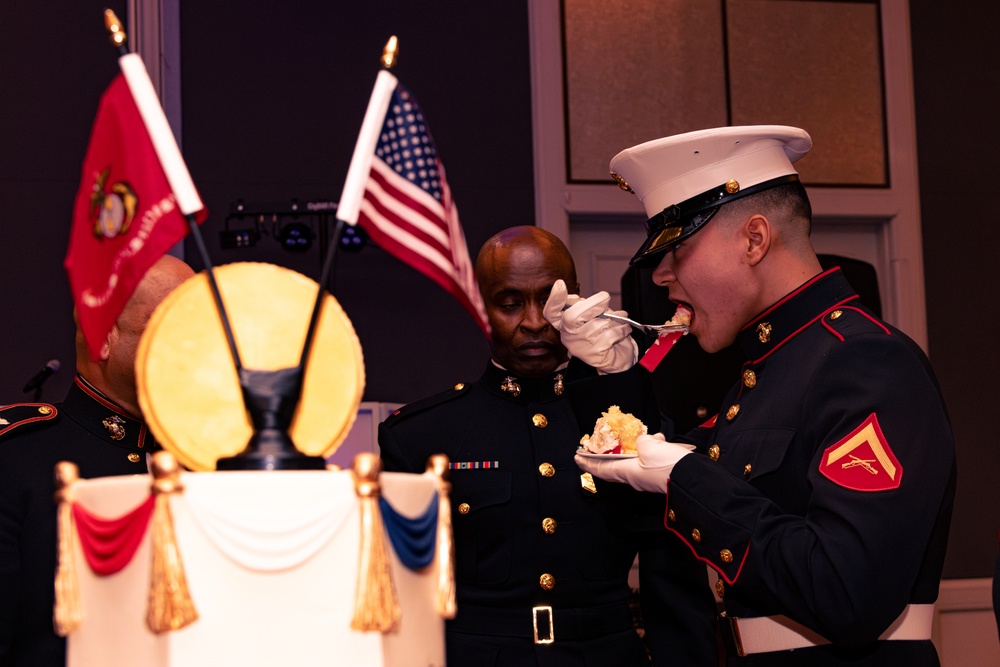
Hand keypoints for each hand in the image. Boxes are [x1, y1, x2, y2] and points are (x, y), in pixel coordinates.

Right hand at [543, 280, 637, 372]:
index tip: (560, 285)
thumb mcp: (593, 314)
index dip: (554, 299)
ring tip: (620, 320)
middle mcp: (568, 336)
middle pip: (572, 316)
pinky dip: (621, 329)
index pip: (551, 312)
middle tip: (605, 297)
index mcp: (564, 323)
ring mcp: (580, 346)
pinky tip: (624, 330)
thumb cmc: (604, 332)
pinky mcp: (594, 354)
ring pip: (596, 325)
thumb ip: (584, 305)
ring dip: (613, 319)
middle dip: (591, 304)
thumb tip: (576, 299)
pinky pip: (609, 335)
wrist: (617, 357)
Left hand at [575, 433, 694, 492]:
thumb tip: (643, 440)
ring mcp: (647, 478)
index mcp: (627, 472)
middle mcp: (634, 477)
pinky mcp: (659, 475)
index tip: (576, 457)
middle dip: (602, 458)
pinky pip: (647, 460)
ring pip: (631, 462)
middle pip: (613, 467)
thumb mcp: (650, 446)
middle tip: (593, 450)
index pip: (601, 468)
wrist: (692, 478)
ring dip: (627, 451)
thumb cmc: (667, 465)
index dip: (587, 462)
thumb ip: (641, 440)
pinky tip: (657, 440)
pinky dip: (647, 449)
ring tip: (628, 439)